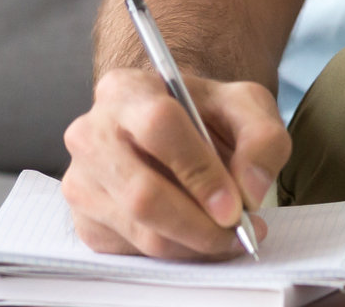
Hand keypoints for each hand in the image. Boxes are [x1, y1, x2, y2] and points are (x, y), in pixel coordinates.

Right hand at [64, 66, 290, 258]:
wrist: (175, 127)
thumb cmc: (204, 113)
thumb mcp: (246, 105)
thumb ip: (262, 138)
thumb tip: (250, 190)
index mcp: (126, 90)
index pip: (159, 128)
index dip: (200, 172)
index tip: (235, 205)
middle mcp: (91, 134)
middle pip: (143, 193)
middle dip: (199, 223)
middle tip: (238, 231)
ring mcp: (82, 181)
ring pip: (140, 230)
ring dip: (193, 244)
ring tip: (229, 236)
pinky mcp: (85, 221)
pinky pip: (133, 252)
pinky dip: (176, 253)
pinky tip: (198, 236)